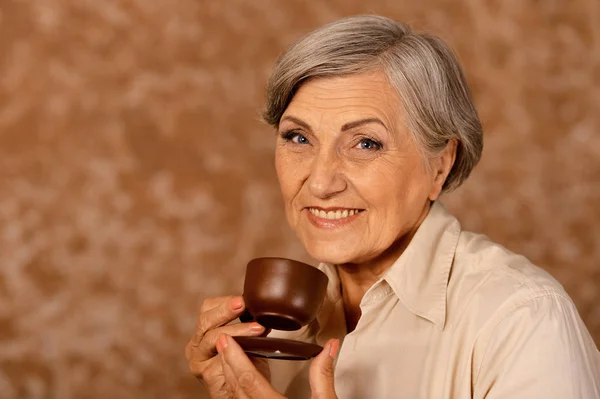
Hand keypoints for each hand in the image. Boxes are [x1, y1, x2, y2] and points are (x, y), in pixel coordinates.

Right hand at [185, 296, 269, 397]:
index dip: (224, 302)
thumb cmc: (246, 366)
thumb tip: (263, 308)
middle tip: (243, 304)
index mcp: (204, 331)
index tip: (243, 299)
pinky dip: (234, 349)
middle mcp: (196, 344)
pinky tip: (247, 345)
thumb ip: (250, 325)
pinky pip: (218, 358)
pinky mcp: (205, 373)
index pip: (208, 308)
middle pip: (206, 320)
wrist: (246, 393)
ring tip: (256, 328)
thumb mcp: (248, 340)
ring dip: (236, 330)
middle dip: (225, 311)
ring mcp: (198, 359)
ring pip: (212, 336)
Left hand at [217, 333, 339, 398]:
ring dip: (229, 379)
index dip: (235, 358)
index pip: (248, 380)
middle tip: (223, 342)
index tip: (228, 340)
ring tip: (228, 360)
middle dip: (228, 363)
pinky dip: (236, 394)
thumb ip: (323, 375)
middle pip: (236, 389)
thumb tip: (329, 347)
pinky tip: (237, 385)